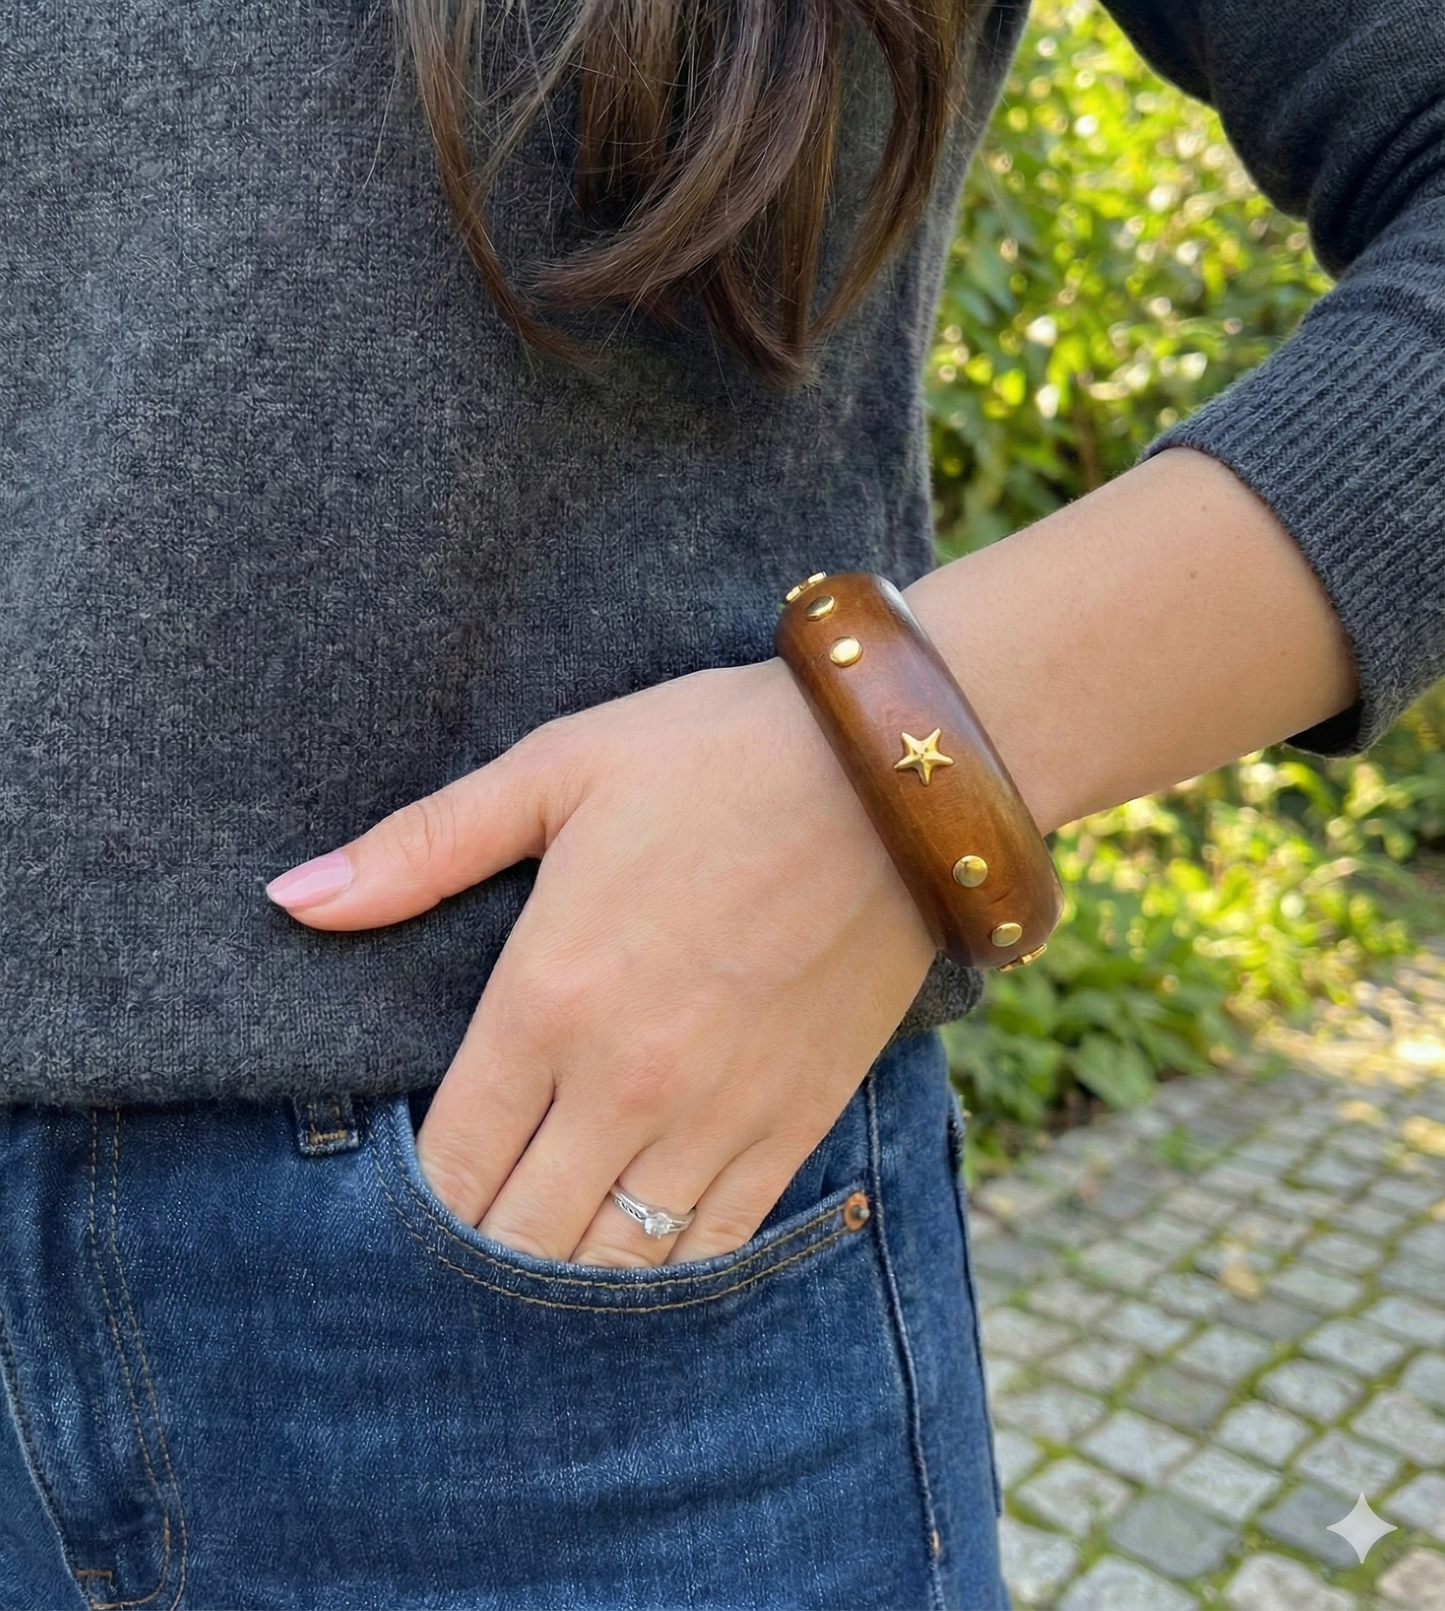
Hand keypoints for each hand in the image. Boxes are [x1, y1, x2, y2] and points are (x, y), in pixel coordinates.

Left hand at [265, 658, 936, 1266]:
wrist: (891, 776)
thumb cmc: (712, 757)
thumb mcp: (554, 772)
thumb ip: (418, 849)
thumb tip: (290, 899)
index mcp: (546, 1000)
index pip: (448, 1163)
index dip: (413, 1198)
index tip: (409, 1186)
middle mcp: (624, 1084)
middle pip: (520, 1237)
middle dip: (477, 1250)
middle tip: (467, 1229)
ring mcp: (717, 1117)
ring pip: (615, 1264)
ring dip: (564, 1277)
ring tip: (540, 1257)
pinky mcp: (795, 1122)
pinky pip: (716, 1247)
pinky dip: (665, 1275)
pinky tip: (638, 1265)